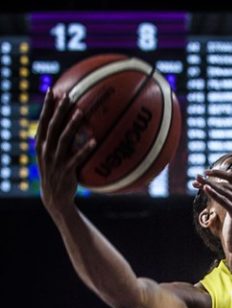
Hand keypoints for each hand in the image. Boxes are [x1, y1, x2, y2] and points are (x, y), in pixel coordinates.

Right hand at [35, 90, 96, 211]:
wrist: (55, 197)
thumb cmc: (57, 173)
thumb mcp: (53, 156)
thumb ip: (58, 141)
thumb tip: (72, 126)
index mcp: (41, 144)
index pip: (42, 121)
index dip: (46, 106)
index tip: (51, 90)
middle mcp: (45, 150)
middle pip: (52, 125)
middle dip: (59, 110)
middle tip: (68, 96)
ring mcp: (55, 160)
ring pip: (63, 139)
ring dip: (72, 125)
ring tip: (80, 113)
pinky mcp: (65, 171)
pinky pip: (76, 158)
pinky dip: (85, 149)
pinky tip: (95, 141)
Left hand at [193, 168, 231, 261]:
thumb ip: (227, 196)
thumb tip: (209, 184)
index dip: (219, 173)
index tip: (205, 172)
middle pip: (225, 184)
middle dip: (209, 181)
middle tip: (196, 178)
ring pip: (223, 191)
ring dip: (208, 185)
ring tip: (196, 182)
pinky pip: (223, 200)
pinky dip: (213, 194)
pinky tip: (205, 188)